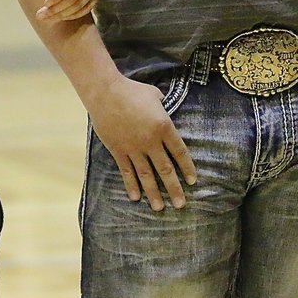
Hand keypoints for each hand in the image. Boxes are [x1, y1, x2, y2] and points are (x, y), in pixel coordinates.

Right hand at [87, 76, 195, 210]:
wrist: (105, 92)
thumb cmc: (131, 90)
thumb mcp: (154, 94)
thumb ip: (162, 105)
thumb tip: (164, 107)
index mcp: (164, 126)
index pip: (180, 152)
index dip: (187, 168)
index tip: (193, 181)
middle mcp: (151, 141)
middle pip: (165, 169)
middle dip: (174, 188)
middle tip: (181, 205)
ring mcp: (133, 147)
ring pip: (146, 175)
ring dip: (154, 192)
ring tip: (160, 208)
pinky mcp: (118, 150)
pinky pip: (126, 171)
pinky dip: (131, 185)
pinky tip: (136, 197)